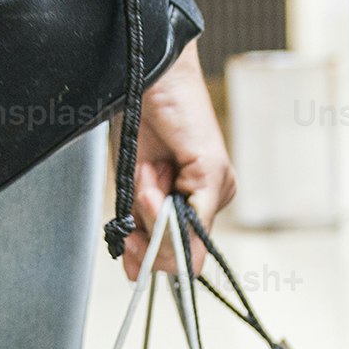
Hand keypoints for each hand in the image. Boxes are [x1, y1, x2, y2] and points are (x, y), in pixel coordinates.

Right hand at [118, 40, 232, 280]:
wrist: (149, 73)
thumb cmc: (141, 121)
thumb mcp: (136, 183)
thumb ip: (141, 227)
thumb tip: (136, 275)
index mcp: (193, 203)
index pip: (182, 260)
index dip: (153, 263)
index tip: (129, 251)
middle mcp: (213, 199)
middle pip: (180, 259)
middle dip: (149, 235)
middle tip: (139, 196)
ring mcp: (219, 187)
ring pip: (181, 241)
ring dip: (149, 213)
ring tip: (146, 174)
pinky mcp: (215, 173)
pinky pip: (189, 218)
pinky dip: (158, 203)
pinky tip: (152, 176)